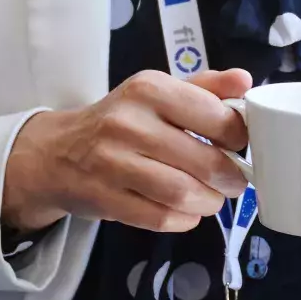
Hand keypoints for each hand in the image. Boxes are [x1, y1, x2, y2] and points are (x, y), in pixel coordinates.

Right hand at [2, 69, 253, 233]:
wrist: (55, 153)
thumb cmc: (120, 120)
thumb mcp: (157, 93)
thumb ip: (205, 88)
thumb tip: (245, 80)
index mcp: (149, 89)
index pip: (216, 116)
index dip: (238, 137)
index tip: (238, 145)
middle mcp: (129, 122)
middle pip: (206, 162)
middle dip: (231, 178)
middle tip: (233, 181)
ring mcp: (113, 163)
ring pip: (185, 194)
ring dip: (209, 202)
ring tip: (209, 197)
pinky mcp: (105, 199)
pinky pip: (161, 218)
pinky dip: (183, 219)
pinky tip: (184, 210)